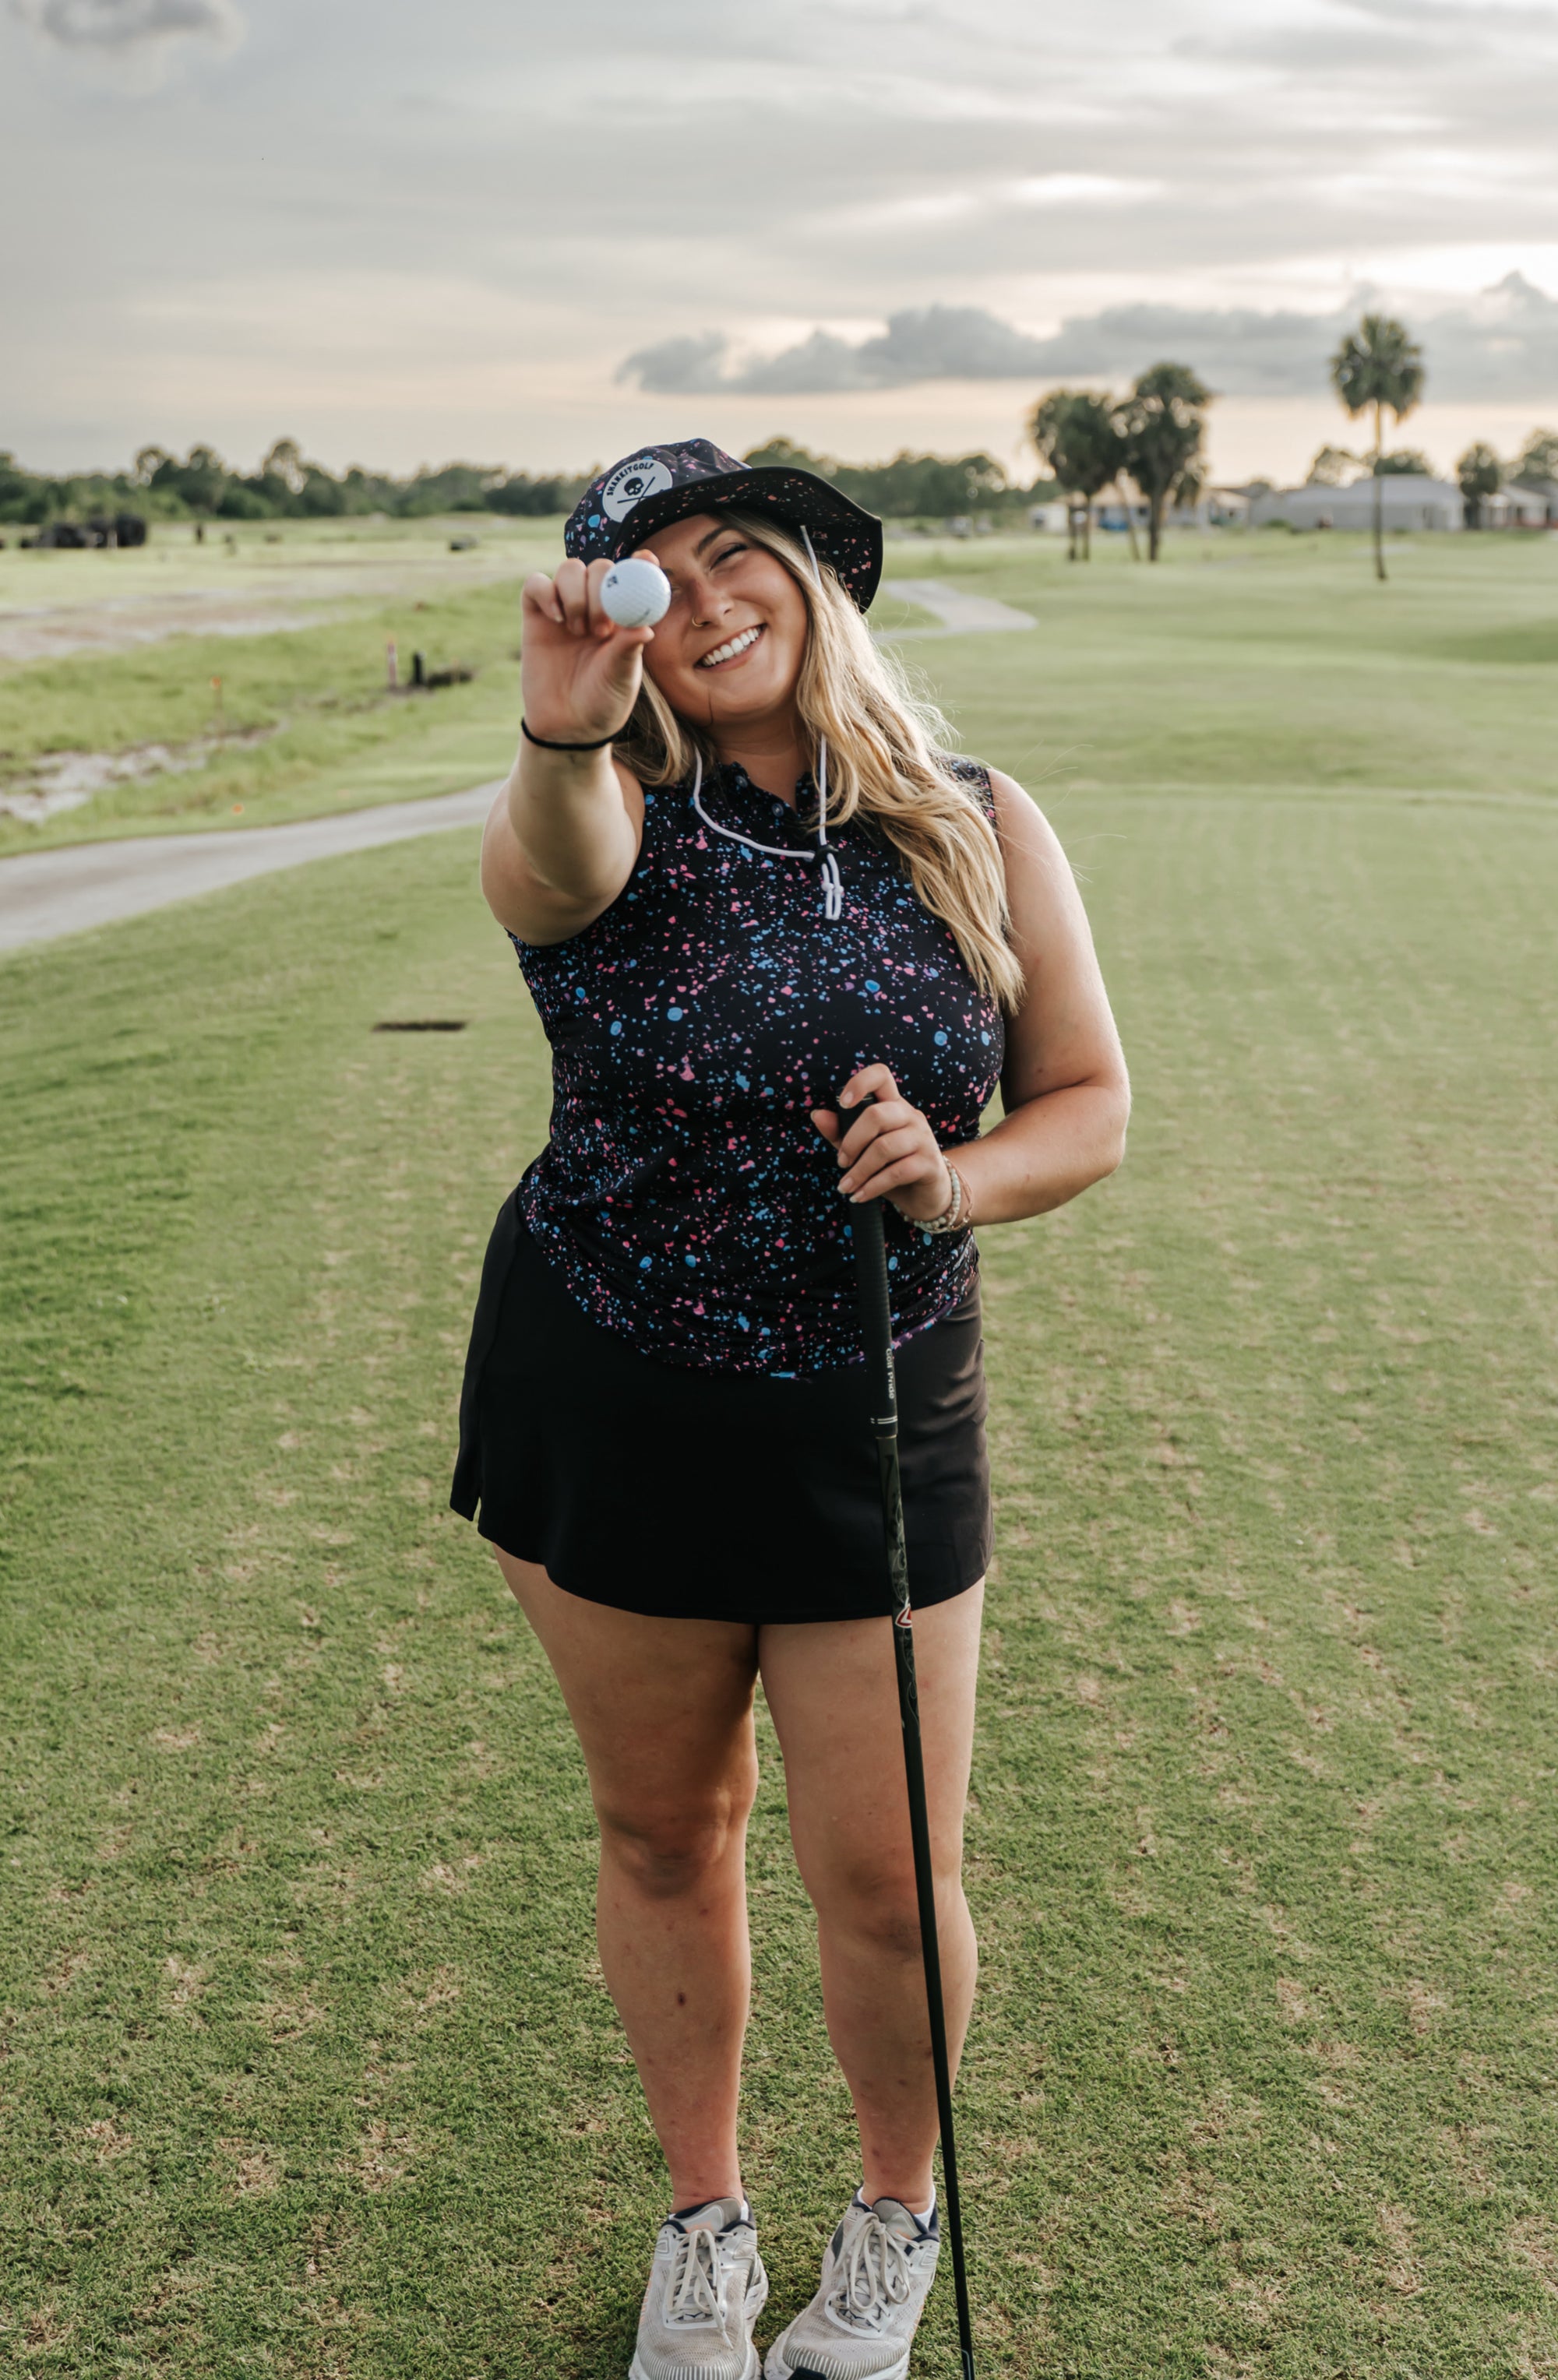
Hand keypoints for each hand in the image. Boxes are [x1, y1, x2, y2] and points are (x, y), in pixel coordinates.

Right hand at [520, 552, 658, 746]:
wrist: (568, 727)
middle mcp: (597, 606)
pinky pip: (536, 583)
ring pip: (570, 569)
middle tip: (601, 629)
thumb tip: (646, 628)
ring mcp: (566, 608)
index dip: (641, 564)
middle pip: (600, 567)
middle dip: (602, 589)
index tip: (648, 561)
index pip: (634, 577)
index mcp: (625, 616)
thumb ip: (629, 650)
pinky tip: (556, 618)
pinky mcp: (536, 615)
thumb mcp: (622, 678)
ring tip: (579, 631)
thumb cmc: (603, 702)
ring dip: (576, 593)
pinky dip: (546, 591)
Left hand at [810, 1065, 953, 1223]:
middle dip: (851, 1142)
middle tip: (841, 1163)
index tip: (843, 1103)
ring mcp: (923, 1138)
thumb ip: (841, 1132)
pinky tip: (859, 1196)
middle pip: (876, 1115)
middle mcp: (911, 1116)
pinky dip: (872, 1187)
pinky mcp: (930, 1163)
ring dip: (859, 1171)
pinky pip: (896, 1172)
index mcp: (893, 1105)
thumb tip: (817, 1115)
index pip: (881, 1076)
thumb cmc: (891, 1166)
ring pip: (884, 1147)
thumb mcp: (863, 1149)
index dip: (860, 1083)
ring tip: (845, 1187)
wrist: (925, 1194)